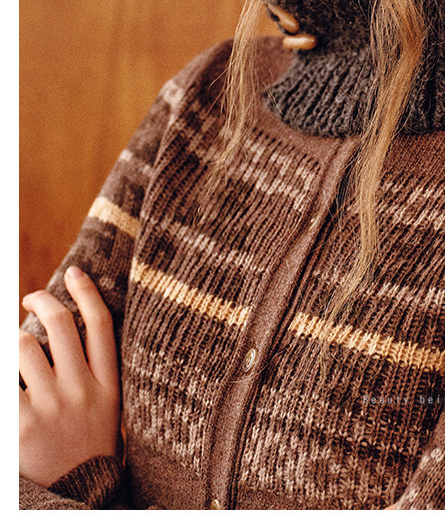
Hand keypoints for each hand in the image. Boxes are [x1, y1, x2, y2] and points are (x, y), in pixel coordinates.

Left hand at [19, 265, 120, 486]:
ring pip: (25, 345)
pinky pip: (7, 381)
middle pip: (62, 325)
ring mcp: (51, 406)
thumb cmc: (87, 452)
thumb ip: (93, 375)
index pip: (101, 325)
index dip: (87, 292)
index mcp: (108, 386)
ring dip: (15, 339)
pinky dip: (6, 371)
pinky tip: (11, 373)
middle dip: (42, 301)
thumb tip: (65, 332)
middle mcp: (82, 391)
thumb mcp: (107, 412)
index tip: (74, 273)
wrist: (77, 499)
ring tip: (15, 347)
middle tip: (31, 298)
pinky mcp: (21, 424)